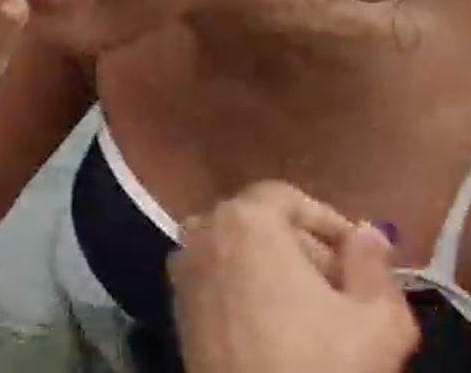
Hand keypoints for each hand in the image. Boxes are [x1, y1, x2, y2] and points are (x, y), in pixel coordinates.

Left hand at [170, 181, 418, 372]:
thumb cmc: (322, 364)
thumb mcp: (377, 317)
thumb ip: (373, 265)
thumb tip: (367, 233)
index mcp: (244, 222)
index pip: (285, 197)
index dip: (327, 222)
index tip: (358, 256)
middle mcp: (200, 237)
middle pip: (258, 224)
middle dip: (303, 248)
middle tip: (343, 288)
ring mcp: (181, 276)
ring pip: (237, 256)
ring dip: (275, 272)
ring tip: (315, 312)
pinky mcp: (175, 313)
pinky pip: (218, 284)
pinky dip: (247, 293)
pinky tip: (279, 331)